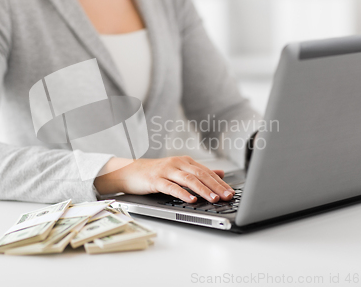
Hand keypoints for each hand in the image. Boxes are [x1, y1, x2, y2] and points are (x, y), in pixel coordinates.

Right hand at [94, 156, 234, 202]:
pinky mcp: (155, 180)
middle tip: (227, 196)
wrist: (129, 171)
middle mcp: (177, 164)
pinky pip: (171, 187)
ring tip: (213, 198)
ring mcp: (166, 171)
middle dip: (216, 186)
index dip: (220, 182)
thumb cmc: (155, 173)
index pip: (207, 172)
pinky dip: (182, 193)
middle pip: (200, 174)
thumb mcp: (179, 170)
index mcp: (185, 162)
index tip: (231, 192)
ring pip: (188, 180)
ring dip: (202, 189)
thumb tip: (220, 173)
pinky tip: (191, 199)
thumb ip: (199, 172)